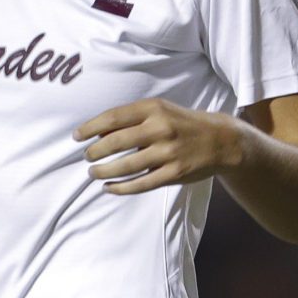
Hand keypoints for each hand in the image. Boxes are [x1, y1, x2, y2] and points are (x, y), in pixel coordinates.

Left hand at [76, 99, 242, 194]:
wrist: (221, 140)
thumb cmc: (183, 123)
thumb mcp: (161, 111)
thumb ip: (133, 118)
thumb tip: (98, 132)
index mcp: (154, 109)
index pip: (113, 117)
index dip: (90, 128)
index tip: (77, 137)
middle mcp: (160, 129)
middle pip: (115, 142)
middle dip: (94, 152)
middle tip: (87, 157)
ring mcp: (168, 152)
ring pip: (125, 166)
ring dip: (104, 172)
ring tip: (93, 173)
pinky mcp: (175, 173)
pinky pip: (141, 184)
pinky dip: (121, 188)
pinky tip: (109, 188)